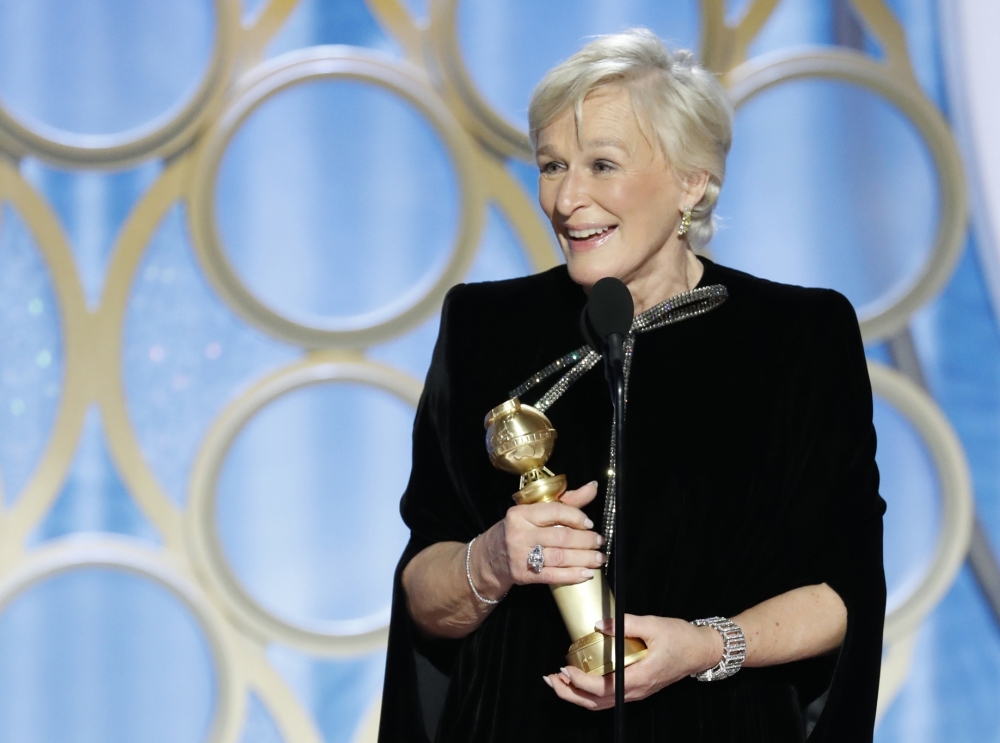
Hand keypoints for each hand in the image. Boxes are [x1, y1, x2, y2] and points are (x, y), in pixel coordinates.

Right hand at [473, 482, 605, 595]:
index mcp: (521, 513)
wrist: (489, 558)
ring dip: (584, 559)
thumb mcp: (534, 512)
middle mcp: (519, 533)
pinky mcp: (523, 575)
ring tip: (599, 558)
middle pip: (561, 536)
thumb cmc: (517, 531)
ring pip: (560, 557)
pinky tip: (587, 574)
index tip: (590, 523)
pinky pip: (553, 576)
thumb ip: (566, 501)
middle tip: (600, 542)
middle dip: (586, 540)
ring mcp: (520, 556)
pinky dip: (573, 575)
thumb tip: (592, 487)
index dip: (576, 517)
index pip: (554, 511)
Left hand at [543, 614, 722, 709]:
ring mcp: (637, 692)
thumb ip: (625, 624)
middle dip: (569, 693)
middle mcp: (636, 690)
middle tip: (551, 679)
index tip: (564, 667)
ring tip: (558, 681)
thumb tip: (598, 624)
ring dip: (576, 695)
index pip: (603, 688)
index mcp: (640, 677)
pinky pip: (608, 697)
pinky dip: (589, 692)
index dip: (580, 681)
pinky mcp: (637, 687)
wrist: (702, 650)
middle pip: (596, 703)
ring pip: (601, 703)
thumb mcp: (653, 624)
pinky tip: (579, 680)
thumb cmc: (681, 638)